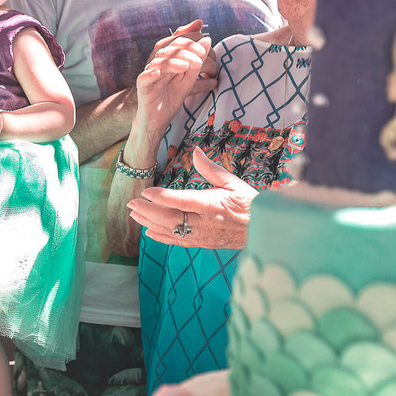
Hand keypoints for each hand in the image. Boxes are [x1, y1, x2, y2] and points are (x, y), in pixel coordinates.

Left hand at [127, 147, 256, 248]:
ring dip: (150, 223)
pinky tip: (149, 232)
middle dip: (148, 211)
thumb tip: (196, 152)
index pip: (183, 201)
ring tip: (134, 214)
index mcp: (213, 205)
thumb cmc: (250, 204)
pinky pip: (178, 242)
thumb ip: (211, 169)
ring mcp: (202, 236)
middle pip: (170, 219)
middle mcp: (205, 223)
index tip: (146, 192)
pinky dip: (161, 237)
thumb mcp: (233, 183)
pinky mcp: (203, 244)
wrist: (264, 231)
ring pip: (170, 231)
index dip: (163, 197)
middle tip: (131, 203)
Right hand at [137, 25, 213, 132]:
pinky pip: (144, 78)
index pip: (178, 42)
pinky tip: (159, 73)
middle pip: (169, 50)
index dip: (192, 42)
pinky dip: (151, 73)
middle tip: (201, 56)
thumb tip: (207, 40)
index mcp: (168, 59)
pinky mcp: (142, 87)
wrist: (157, 120)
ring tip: (186, 67)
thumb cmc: (171, 98)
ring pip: (159, 62)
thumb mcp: (189, 79)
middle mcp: (158, 64)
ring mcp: (149, 75)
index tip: (205, 49)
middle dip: (186, 51)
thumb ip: (198, 61)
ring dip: (173, 62)